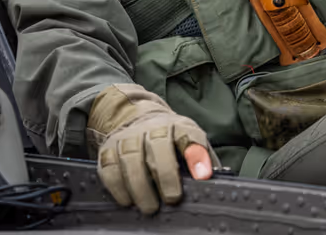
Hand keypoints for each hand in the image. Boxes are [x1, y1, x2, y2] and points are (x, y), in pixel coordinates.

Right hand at [89, 84, 214, 214]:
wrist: (136, 118)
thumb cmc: (170, 141)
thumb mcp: (190, 144)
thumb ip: (203, 161)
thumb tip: (216, 183)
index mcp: (179, 127)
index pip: (188, 136)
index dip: (195, 155)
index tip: (201, 175)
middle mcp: (153, 128)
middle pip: (158, 145)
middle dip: (165, 173)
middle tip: (172, 199)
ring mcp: (128, 137)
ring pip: (131, 157)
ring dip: (140, 184)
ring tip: (149, 207)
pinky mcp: (108, 148)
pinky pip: (109, 167)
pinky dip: (117, 186)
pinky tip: (127, 200)